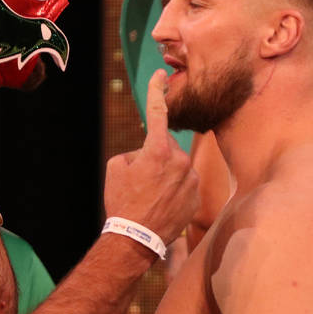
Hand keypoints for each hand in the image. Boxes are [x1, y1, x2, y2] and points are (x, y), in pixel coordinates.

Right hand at [104, 70, 198, 245]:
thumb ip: (135, 152)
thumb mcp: (116, 168)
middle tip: (141, 180)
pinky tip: (162, 206)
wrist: (135, 239)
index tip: (162, 75)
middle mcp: (180, 161)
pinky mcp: (196, 198)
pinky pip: (184, 186)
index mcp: (158, 149)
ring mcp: (191, 180)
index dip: (157, 91)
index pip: (157, 112)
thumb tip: (146, 154)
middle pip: (167, 148)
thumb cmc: (121, 201)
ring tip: (150, 197)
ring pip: (177, 168)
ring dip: (166, 176)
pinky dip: (174, 192)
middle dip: (155, 157)